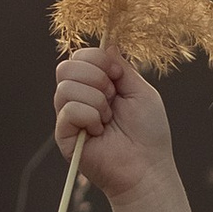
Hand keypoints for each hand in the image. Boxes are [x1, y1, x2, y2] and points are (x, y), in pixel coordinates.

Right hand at [55, 44, 174, 207]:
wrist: (147, 166)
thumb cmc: (148, 131)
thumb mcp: (140, 90)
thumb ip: (121, 67)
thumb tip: (107, 45)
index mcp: (96, 85)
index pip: (81, 56)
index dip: (98, 60)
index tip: (118, 75)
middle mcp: (79, 97)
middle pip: (66, 67)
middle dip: (95, 78)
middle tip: (113, 98)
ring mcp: (69, 116)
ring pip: (66, 88)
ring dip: (96, 101)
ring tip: (108, 119)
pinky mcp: (64, 135)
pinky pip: (69, 110)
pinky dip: (90, 117)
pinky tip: (99, 132)